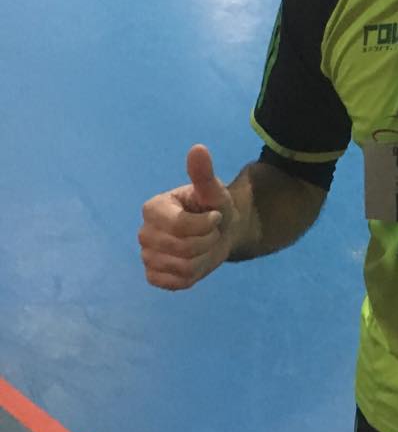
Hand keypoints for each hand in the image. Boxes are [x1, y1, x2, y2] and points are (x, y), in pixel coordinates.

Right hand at [138, 145, 236, 290]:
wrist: (220, 232)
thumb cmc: (213, 208)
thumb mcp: (214, 191)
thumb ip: (203, 174)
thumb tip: (198, 149)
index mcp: (153, 208)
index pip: (180, 226)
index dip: (206, 225)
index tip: (214, 217)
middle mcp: (144, 232)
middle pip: (183, 249)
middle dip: (207, 241)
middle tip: (210, 233)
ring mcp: (146, 256)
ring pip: (183, 267)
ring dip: (204, 259)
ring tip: (204, 246)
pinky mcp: (153, 276)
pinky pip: (175, 283)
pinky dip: (192, 276)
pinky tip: (195, 262)